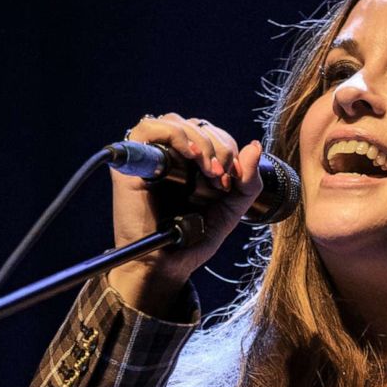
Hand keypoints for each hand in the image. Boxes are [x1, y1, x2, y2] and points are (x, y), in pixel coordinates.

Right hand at [108, 113, 263, 312]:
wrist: (167, 264)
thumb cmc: (193, 239)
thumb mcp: (231, 209)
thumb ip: (248, 181)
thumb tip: (254, 145)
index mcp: (192, 163)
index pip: (213, 133)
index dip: (228, 148)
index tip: (232, 179)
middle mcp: (171, 156)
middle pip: (197, 125)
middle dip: (218, 147)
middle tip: (221, 178)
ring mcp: (151, 157)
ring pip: (176, 121)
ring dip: (201, 142)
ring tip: (208, 171)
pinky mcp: (132, 163)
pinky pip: (148, 128)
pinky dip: (174, 135)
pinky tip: (190, 155)